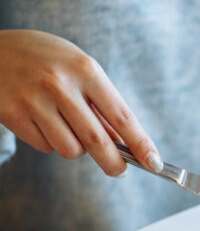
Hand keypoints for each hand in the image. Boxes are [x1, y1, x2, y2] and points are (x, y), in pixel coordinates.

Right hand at [0, 30, 162, 175]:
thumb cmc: (47, 61)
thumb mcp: (79, 70)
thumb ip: (101, 105)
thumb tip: (123, 145)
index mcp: (85, 70)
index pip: (121, 116)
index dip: (141, 144)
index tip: (154, 163)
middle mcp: (60, 84)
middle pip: (97, 141)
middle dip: (114, 163)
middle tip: (120, 170)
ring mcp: (34, 100)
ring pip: (70, 149)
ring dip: (76, 148)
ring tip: (67, 126)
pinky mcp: (12, 114)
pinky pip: (45, 147)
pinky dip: (50, 142)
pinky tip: (42, 121)